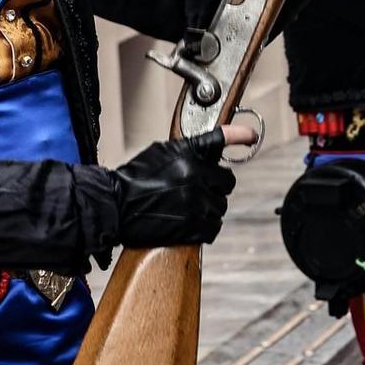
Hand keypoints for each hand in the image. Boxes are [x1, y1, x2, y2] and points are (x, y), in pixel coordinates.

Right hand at [112, 135, 236, 247]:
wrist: (113, 206)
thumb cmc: (132, 180)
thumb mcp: (160, 152)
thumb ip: (186, 150)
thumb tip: (208, 154)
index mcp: (187, 153)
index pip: (221, 139)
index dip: (240, 136)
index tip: (251, 137)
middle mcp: (195, 174)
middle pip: (227, 182)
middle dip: (216, 187)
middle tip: (199, 191)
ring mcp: (195, 201)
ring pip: (220, 207)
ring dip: (209, 210)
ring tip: (187, 210)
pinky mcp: (192, 225)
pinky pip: (213, 228)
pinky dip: (205, 228)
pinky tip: (191, 225)